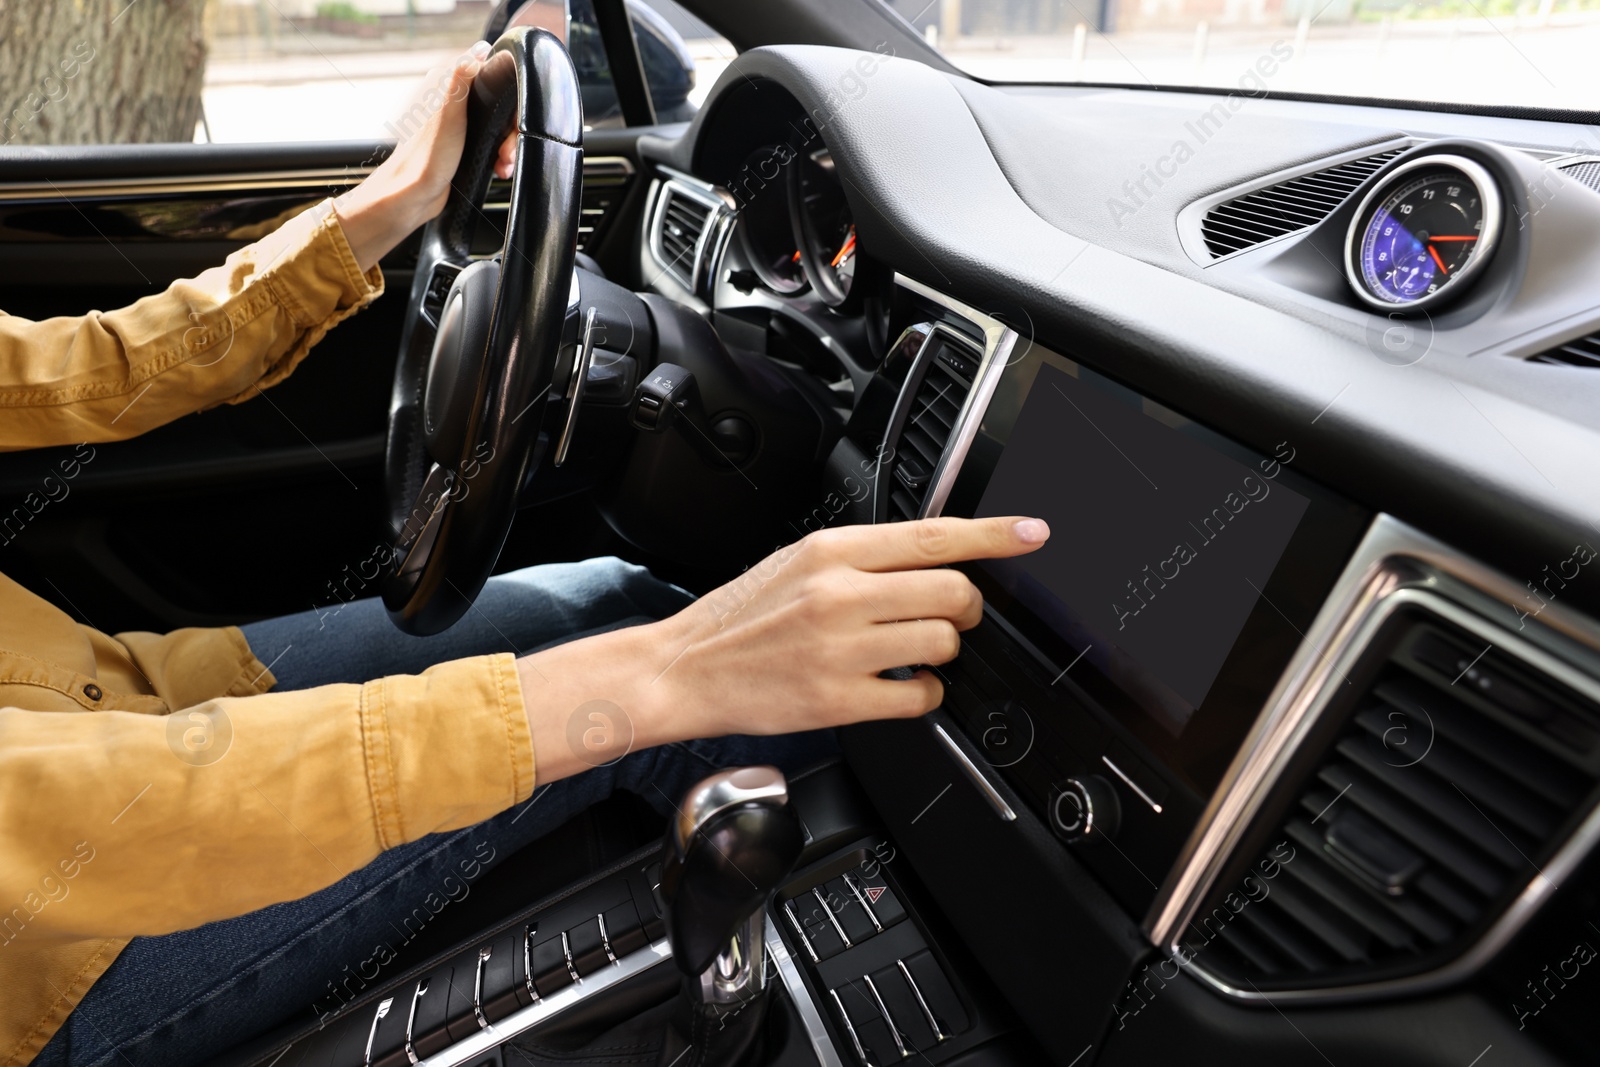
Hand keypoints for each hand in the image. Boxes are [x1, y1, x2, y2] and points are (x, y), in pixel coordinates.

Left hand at [333, 41, 519, 272]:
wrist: (414, 196)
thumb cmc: (426, 157)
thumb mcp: (448, 111)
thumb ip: (462, 77)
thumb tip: (480, 49)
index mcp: (445, 86)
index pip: (488, 71)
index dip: (507, 91)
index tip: (510, 115)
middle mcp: (452, 102)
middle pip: (498, 103)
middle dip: (509, 127)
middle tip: (506, 147)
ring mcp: (460, 124)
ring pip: (498, 126)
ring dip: (507, 146)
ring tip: (504, 162)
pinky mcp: (465, 145)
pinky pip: (493, 144)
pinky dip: (500, 156)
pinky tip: (499, 167)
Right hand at [517, 517, 1050, 782]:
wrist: (684, 669)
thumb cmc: (740, 618)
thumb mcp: (798, 561)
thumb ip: (862, 556)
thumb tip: (933, 554)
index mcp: (831, 551)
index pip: (933, 535)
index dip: (994, 535)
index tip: (1033, 533)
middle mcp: (840, 594)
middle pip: (954, 591)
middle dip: (966, 607)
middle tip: (949, 615)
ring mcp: (841, 649)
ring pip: (943, 643)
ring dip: (941, 652)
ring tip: (907, 652)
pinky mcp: (839, 700)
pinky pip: (921, 697)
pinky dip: (923, 695)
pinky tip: (898, 686)